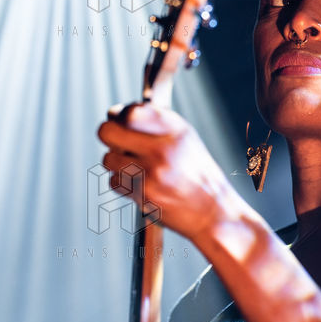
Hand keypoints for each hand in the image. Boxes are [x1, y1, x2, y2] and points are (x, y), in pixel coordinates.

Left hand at [98, 103, 231, 242]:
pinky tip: (142, 185)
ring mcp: (151, 170)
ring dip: (117, 164)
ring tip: (137, 168)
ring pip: (108, 159)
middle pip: (107, 131)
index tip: (121, 121)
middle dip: (108, 136)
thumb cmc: (198, 174)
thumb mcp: (184, 138)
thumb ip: (154, 123)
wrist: (212, 210)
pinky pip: (115, 182)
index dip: (119, 116)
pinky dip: (123, 185)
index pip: (129, 111)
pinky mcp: (143, 193)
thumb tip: (116, 115)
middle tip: (116, 142)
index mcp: (174, 127)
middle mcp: (161, 146)